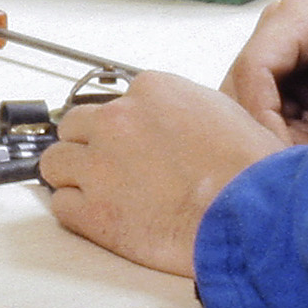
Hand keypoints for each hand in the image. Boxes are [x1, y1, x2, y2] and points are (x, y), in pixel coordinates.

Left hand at [37, 71, 284, 276]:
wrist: (252, 214)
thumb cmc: (250, 172)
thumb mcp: (223, 113)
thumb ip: (183, 109)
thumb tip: (171, 123)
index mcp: (151, 91)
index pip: (113, 101)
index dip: (121, 127)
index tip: (128, 142)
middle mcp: (118, 120)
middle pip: (74, 125)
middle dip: (88, 146)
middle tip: (108, 167)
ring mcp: (100, 165)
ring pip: (55, 162)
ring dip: (72, 176)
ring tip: (97, 192)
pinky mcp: (93, 210)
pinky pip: (61, 204)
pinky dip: (76, 212)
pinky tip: (99, 217)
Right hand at [221, 0, 307, 152]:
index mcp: (300, 15)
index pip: (254, 68)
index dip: (261, 117)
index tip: (282, 157)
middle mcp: (281, 28)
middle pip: (250, 90)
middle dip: (276, 131)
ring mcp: (287, 52)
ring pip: (264, 107)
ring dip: (292, 137)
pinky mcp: (298, 75)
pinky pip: (284, 113)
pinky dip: (304, 135)